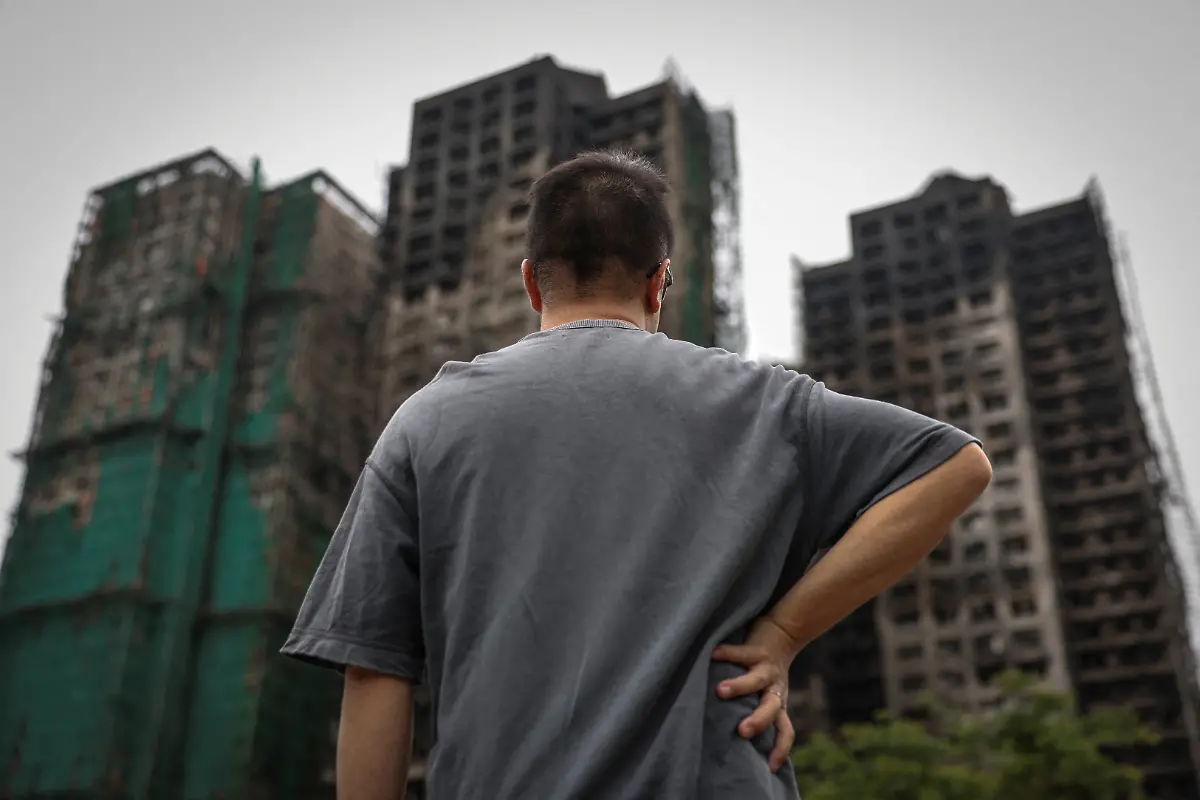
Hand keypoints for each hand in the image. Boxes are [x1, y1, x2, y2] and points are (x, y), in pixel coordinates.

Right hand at [712, 616, 796, 771]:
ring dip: (739, 687)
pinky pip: (741, 652)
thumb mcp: (767, 694)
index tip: (771, 767)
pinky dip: (726, 653)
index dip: (781, 748)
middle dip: (757, 721)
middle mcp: (775, 689)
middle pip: (772, 709)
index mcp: (778, 703)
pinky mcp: (758, 649)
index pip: (785, 730)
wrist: (783, 633)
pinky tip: (712, 654)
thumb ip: (756, 710)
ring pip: (756, 680)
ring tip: (720, 691)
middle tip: (741, 732)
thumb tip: (734, 736)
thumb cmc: (766, 671)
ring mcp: (767, 669)